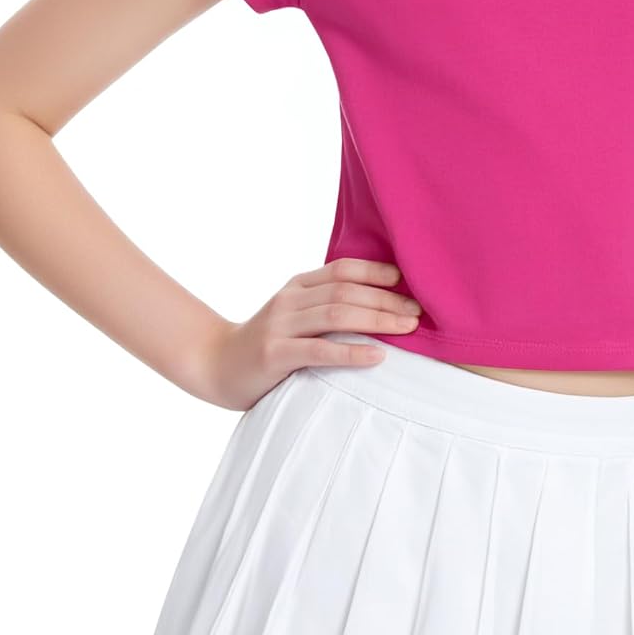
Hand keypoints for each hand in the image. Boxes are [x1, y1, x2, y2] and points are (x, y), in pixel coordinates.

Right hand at [193, 258, 422, 410]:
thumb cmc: (266, 343)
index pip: (343, 270)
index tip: (408, 282)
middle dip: (386, 300)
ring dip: (378, 320)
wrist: (214, 365)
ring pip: (337, 314)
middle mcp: (289, 300)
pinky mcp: (275, 355)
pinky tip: (377, 356)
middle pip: (346, 292)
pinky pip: (320, 350)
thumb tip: (378, 304)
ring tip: (407, 329)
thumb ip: (324, 305)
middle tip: (418, 312)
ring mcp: (280, 326)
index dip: (377, 272)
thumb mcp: (293, 315)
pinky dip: (352, 352)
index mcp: (297, 286)